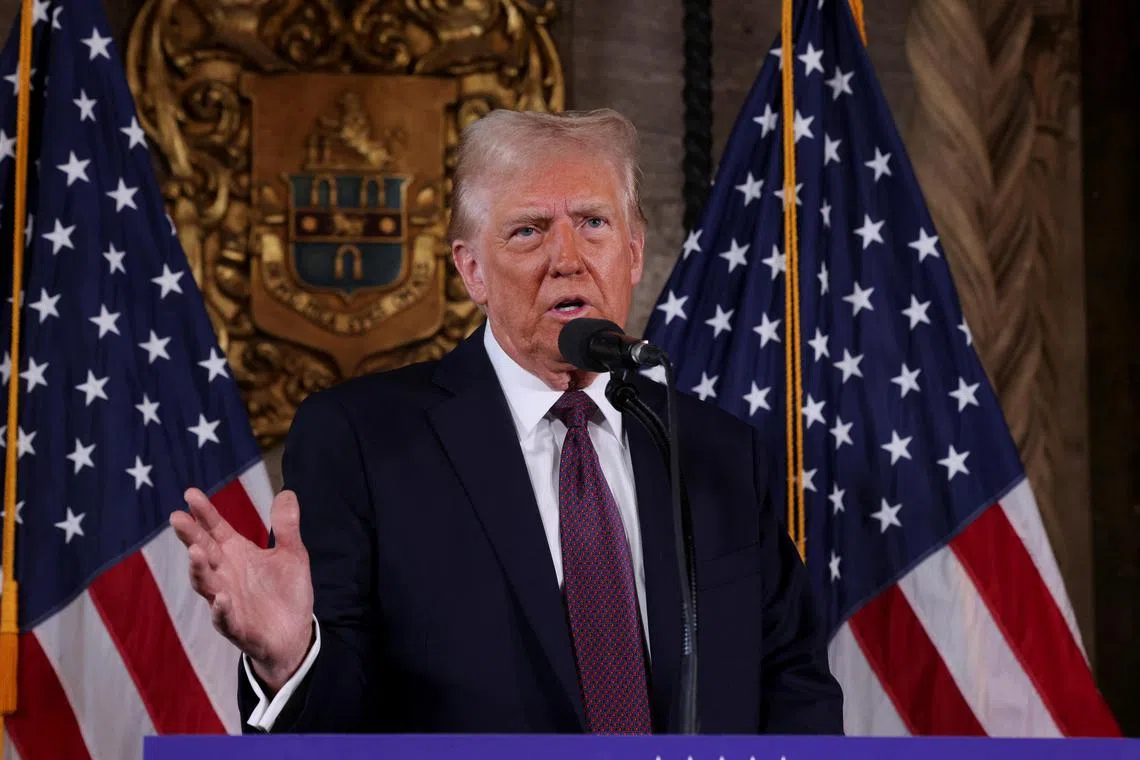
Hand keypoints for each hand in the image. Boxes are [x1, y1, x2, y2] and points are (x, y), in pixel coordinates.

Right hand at [171, 488, 314, 691]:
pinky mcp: (236, 627)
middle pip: (203, 551)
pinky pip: (225, 618)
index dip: (204, 513)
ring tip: (195, 551)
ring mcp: (227, 601)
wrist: (294, 635)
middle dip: (190, 535)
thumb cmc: (286, 592)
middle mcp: (226, 575)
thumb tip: (287, 492)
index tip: (190, 493)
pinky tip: (221, 599)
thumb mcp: (292, 554)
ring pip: (207, 584)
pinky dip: (221, 609)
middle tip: (177, 518)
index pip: (215, 529)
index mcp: (236, 554)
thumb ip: (286, 526)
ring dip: (199, 569)